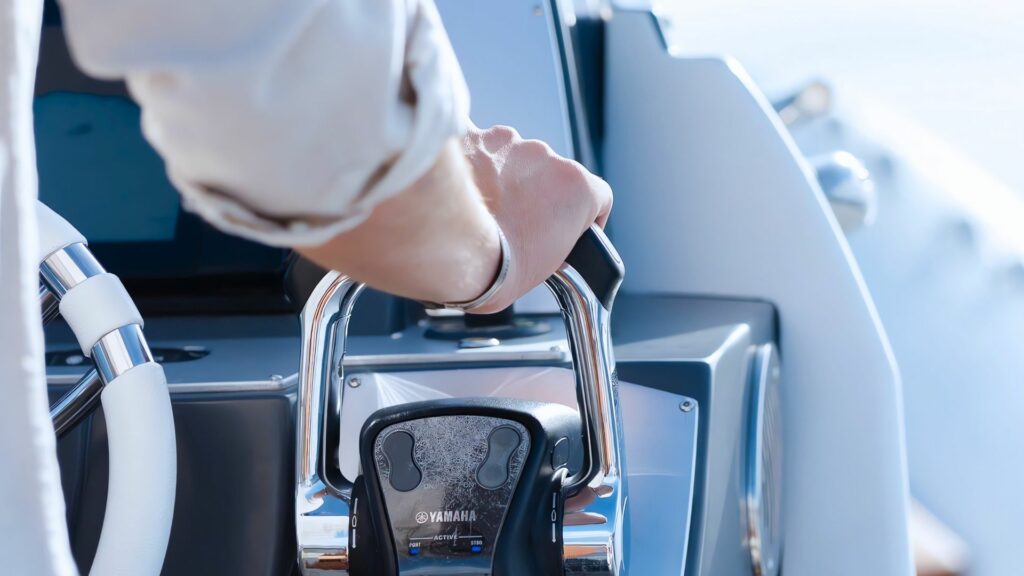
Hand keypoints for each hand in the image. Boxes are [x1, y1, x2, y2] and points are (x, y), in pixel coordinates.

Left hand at [461, 125, 612, 313]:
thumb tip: (538, 244)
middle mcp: (544, 156)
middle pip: (549, 174)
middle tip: (515, 225)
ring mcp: (505, 143)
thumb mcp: (543, 270)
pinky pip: (473, 144)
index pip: (597, 195)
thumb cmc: (494, 268)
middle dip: (535, 197)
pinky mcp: (469, 137)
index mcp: (575, 188)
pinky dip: (468, 160)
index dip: (586, 214)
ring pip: (509, 157)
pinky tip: (456, 184)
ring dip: (501, 177)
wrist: (446, 248)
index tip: (572, 228)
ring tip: (479, 210)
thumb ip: (551, 244)